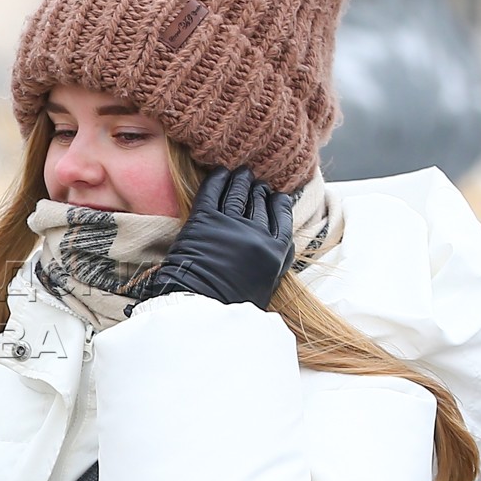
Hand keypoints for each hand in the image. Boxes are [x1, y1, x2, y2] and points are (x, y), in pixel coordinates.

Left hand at [144, 167, 293, 309]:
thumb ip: (275, 261)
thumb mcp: (266, 285)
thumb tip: (277, 242)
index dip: (278, 203)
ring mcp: (230, 225)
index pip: (282, 217)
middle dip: (258, 190)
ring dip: (240, 180)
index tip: (276, 196)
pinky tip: (220, 172)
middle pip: (260, 202)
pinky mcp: (204, 221)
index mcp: (275, 252)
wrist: (197, 307)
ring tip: (241, 173)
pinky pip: (213, 192)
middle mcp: (256, 234)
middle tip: (256, 182)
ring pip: (238, 193)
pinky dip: (217, 180)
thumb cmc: (230, 303)